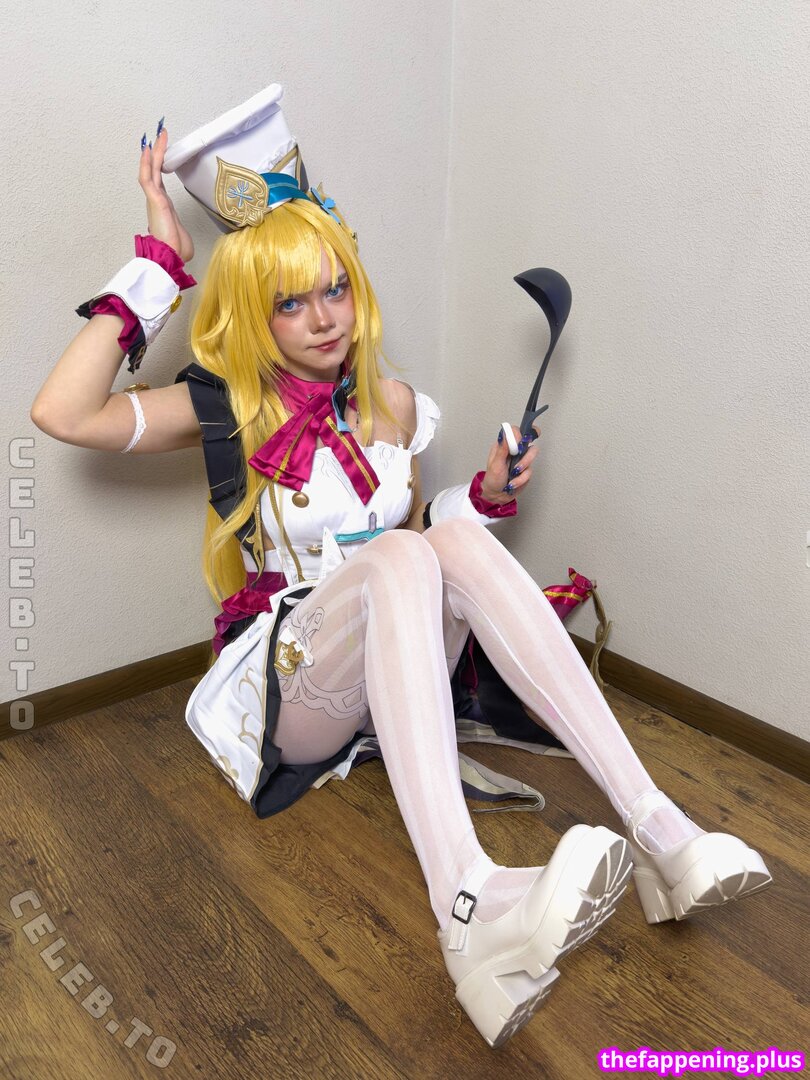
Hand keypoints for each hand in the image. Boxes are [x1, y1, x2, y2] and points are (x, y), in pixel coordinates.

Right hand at [138, 127, 194, 262]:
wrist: (172, 256)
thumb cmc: (177, 250)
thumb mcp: (183, 237)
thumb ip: (181, 231)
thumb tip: (182, 239)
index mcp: (163, 207)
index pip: (160, 181)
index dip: (160, 165)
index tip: (162, 153)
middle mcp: (157, 200)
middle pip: (155, 170)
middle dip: (157, 152)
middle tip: (160, 135)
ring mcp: (154, 199)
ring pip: (151, 170)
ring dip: (154, 152)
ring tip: (158, 135)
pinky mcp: (155, 200)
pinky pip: (148, 177)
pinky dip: (147, 163)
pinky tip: (148, 150)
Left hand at [480, 424, 540, 503]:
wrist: (497, 495)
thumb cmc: (493, 479)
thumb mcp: (495, 464)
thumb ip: (502, 449)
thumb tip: (505, 434)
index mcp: (503, 445)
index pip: (515, 431)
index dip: (519, 434)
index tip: (517, 444)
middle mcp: (514, 450)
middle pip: (529, 440)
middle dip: (525, 452)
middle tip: (518, 461)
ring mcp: (521, 459)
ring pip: (532, 454)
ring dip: (524, 465)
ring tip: (514, 473)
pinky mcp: (526, 469)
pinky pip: (530, 471)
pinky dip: (521, 478)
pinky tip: (513, 483)